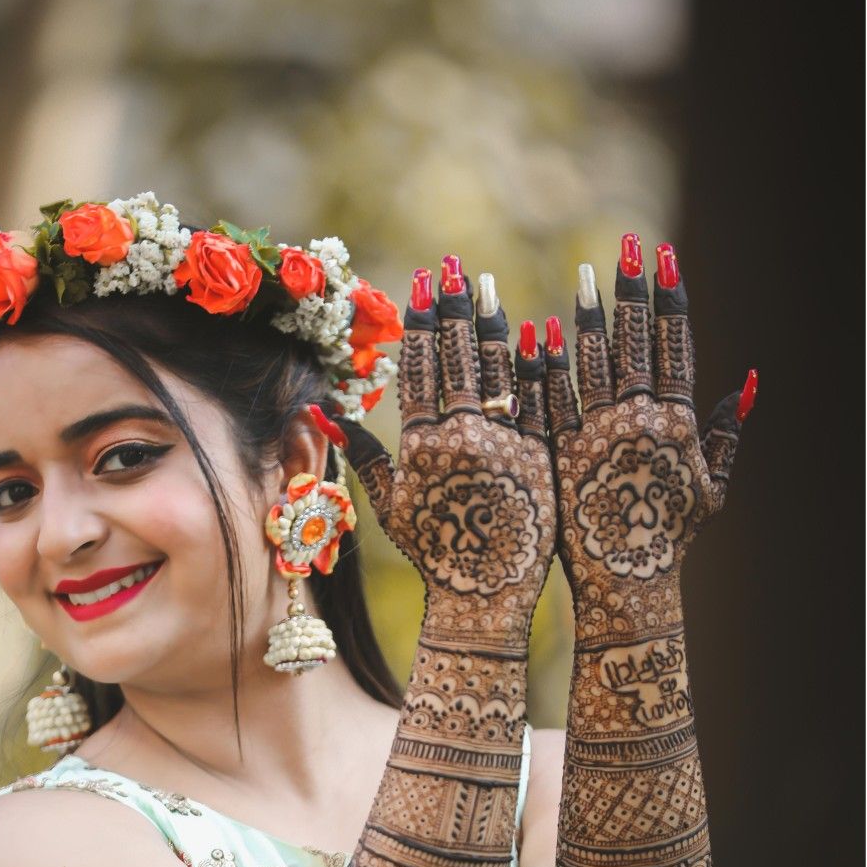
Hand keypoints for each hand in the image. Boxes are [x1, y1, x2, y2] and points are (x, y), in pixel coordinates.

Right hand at [339, 256, 556, 647]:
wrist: (485, 597)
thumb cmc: (434, 556)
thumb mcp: (391, 507)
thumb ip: (365, 454)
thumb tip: (325, 411)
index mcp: (422, 446)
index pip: (420, 370)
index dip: (422, 325)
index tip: (424, 286)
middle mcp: (461, 440)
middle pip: (457, 360)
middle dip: (454, 309)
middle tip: (455, 269)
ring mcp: (504, 447)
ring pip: (499, 372)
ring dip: (494, 324)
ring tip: (489, 288)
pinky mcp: (542, 459)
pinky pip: (540, 401)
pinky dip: (540, 364)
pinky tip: (542, 331)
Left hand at [543, 235, 756, 637]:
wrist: (626, 589)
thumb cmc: (672, 539)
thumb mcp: (710, 486)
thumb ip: (728, 431)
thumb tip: (752, 380)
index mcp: (678, 425)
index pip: (673, 349)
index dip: (668, 302)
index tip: (665, 260)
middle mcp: (640, 425)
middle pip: (633, 346)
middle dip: (631, 292)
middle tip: (626, 246)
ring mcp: (598, 439)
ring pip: (592, 366)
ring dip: (588, 316)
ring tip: (583, 275)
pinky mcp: (559, 459)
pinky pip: (551, 403)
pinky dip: (547, 367)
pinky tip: (539, 331)